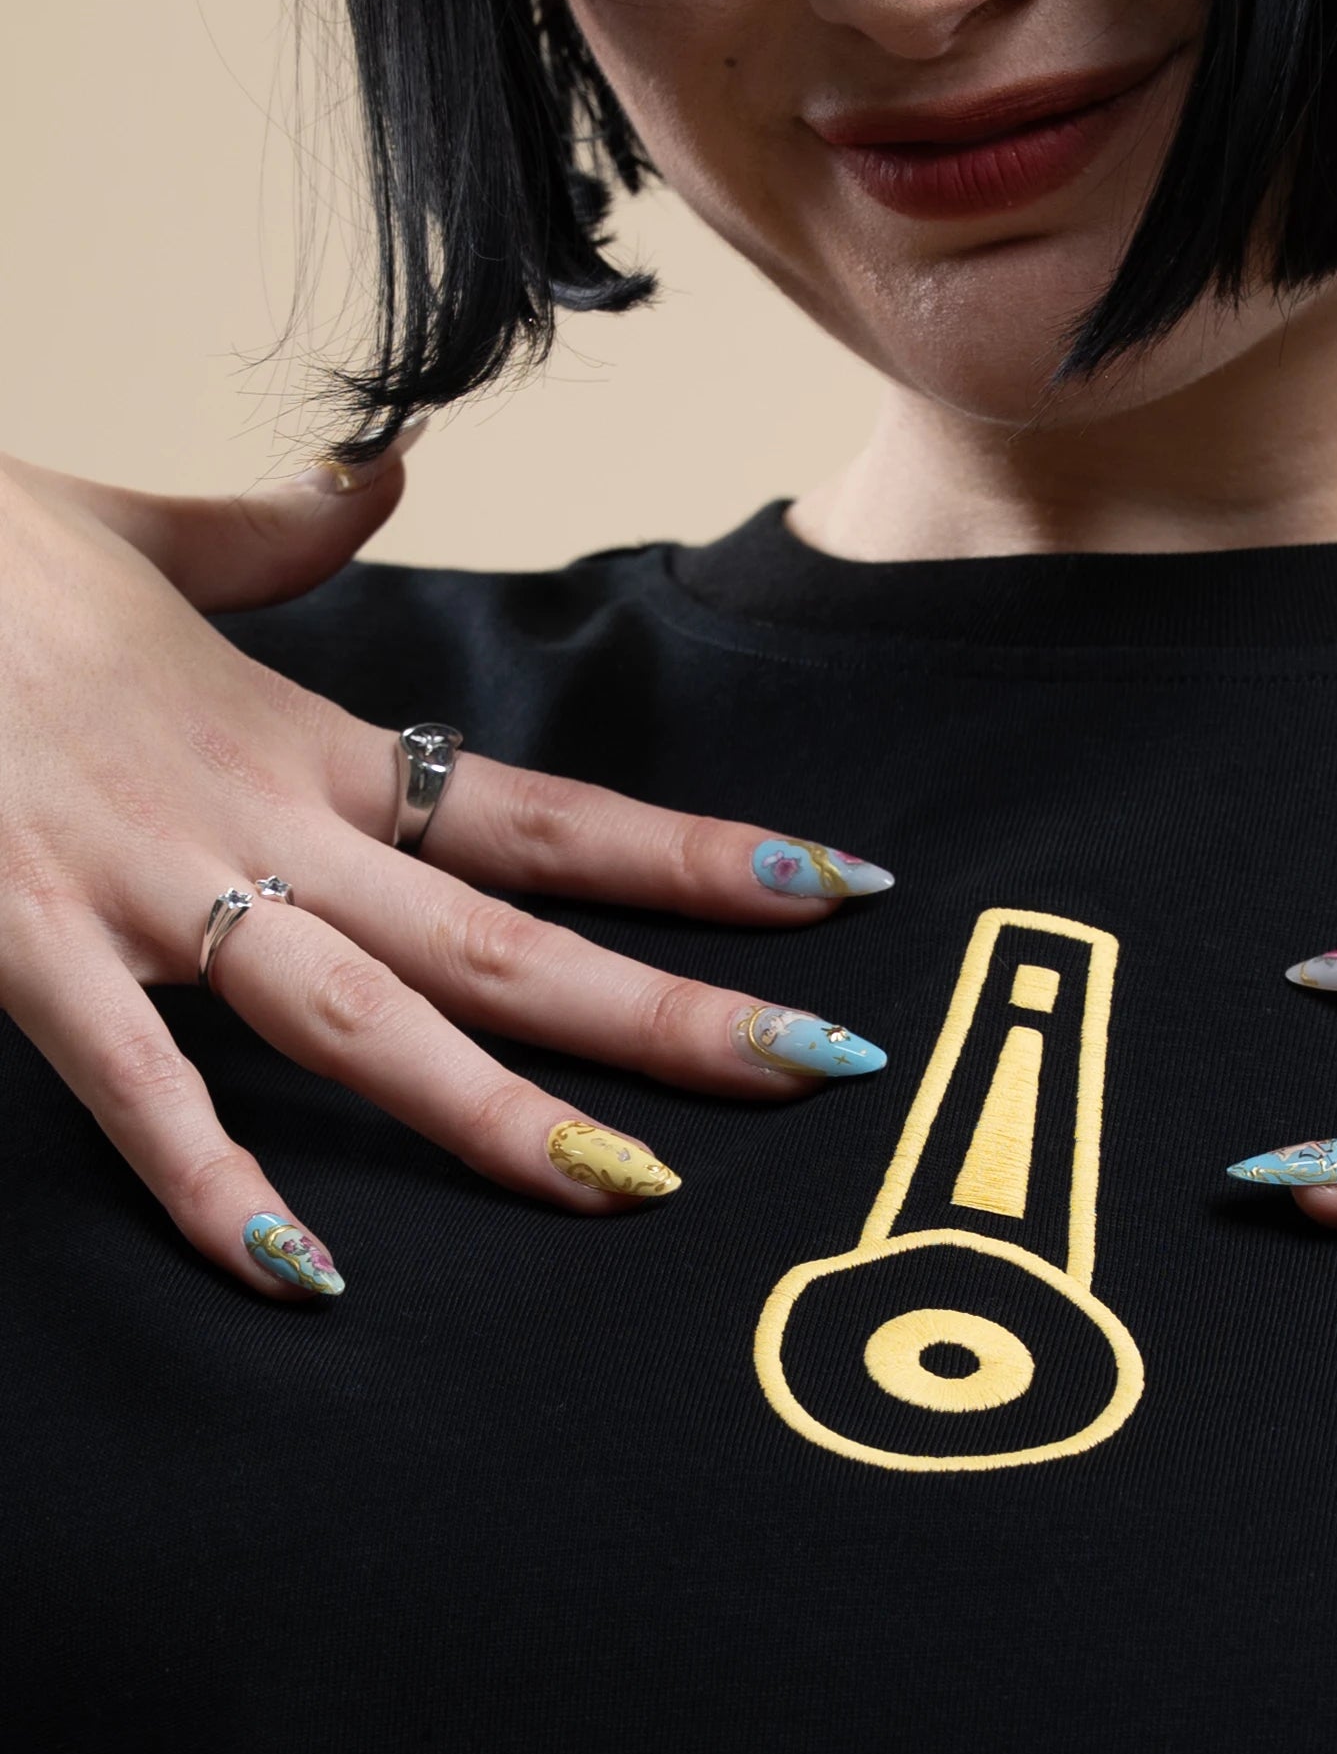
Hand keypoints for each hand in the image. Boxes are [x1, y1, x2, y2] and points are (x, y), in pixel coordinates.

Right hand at [0, 433, 891, 1298]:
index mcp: (301, 747)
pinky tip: (301, 1274)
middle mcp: (261, 822)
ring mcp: (150, 888)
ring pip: (363, 1017)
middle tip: (823, 1064)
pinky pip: (134, 1082)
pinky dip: (211, 1178)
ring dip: (500, 1112)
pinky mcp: (28, 937)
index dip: (694, 860)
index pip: (542, 814)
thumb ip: (273, 536)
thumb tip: (377, 479)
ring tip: (630, 1189)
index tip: (837, 890)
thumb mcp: (140, 537)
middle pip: (504, 935)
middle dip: (667, 1008)